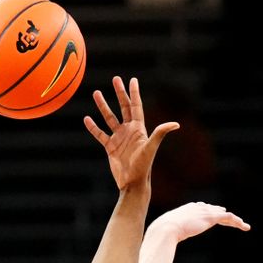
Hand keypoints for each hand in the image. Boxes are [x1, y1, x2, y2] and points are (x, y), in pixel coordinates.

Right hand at [84, 76, 178, 190]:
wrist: (132, 183)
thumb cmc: (143, 166)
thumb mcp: (151, 148)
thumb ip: (160, 134)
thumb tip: (176, 124)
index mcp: (139, 129)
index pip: (136, 106)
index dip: (134, 93)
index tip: (132, 80)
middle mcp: (129, 131)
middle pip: (123, 107)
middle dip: (119, 93)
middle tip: (115, 79)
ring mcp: (119, 138)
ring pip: (109, 118)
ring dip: (103, 106)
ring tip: (96, 93)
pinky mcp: (110, 147)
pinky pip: (100, 134)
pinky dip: (93, 127)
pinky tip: (86, 119)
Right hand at [149, 202, 250, 242]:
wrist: (166, 229)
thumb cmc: (161, 233)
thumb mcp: (162, 232)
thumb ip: (163, 236)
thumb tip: (155, 245)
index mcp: (185, 209)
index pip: (200, 207)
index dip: (207, 211)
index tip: (213, 214)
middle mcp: (196, 208)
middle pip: (212, 209)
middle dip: (220, 213)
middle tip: (228, 216)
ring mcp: (204, 211)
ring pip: (223, 214)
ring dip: (234, 220)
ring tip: (243, 225)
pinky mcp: (211, 217)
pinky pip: (229, 217)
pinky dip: (237, 222)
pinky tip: (244, 227)